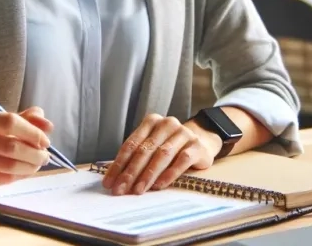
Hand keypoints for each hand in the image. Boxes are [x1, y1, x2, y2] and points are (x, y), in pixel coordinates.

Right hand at [0, 106, 53, 188]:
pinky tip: (26, 170)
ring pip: (8, 166)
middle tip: (45, 156)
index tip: (46, 141)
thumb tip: (48, 126)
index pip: (10, 122)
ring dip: (30, 166)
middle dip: (34, 153)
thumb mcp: (13, 120)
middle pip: (10, 147)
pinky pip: (4, 179)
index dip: (32, 133)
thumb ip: (32, 119)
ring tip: (38, 163)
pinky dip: (21, 175)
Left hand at [101, 113, 221, 195]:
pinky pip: (182, 160)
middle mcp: (167, 124)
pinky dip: (169, 173)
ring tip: (138, 190)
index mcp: (152, 121)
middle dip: (130, 172)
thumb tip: (114, 180)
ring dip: (148, 175)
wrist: (202, 143)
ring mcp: (184, 133)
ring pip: (162, 154)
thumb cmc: (170, 147)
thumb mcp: (152, 147)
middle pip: (145, 149)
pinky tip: (159, 185)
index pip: (132, 144)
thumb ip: (136, 158)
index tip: (109, 183)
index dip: (119, 164)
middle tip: (120, 190)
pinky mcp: (197, 146)